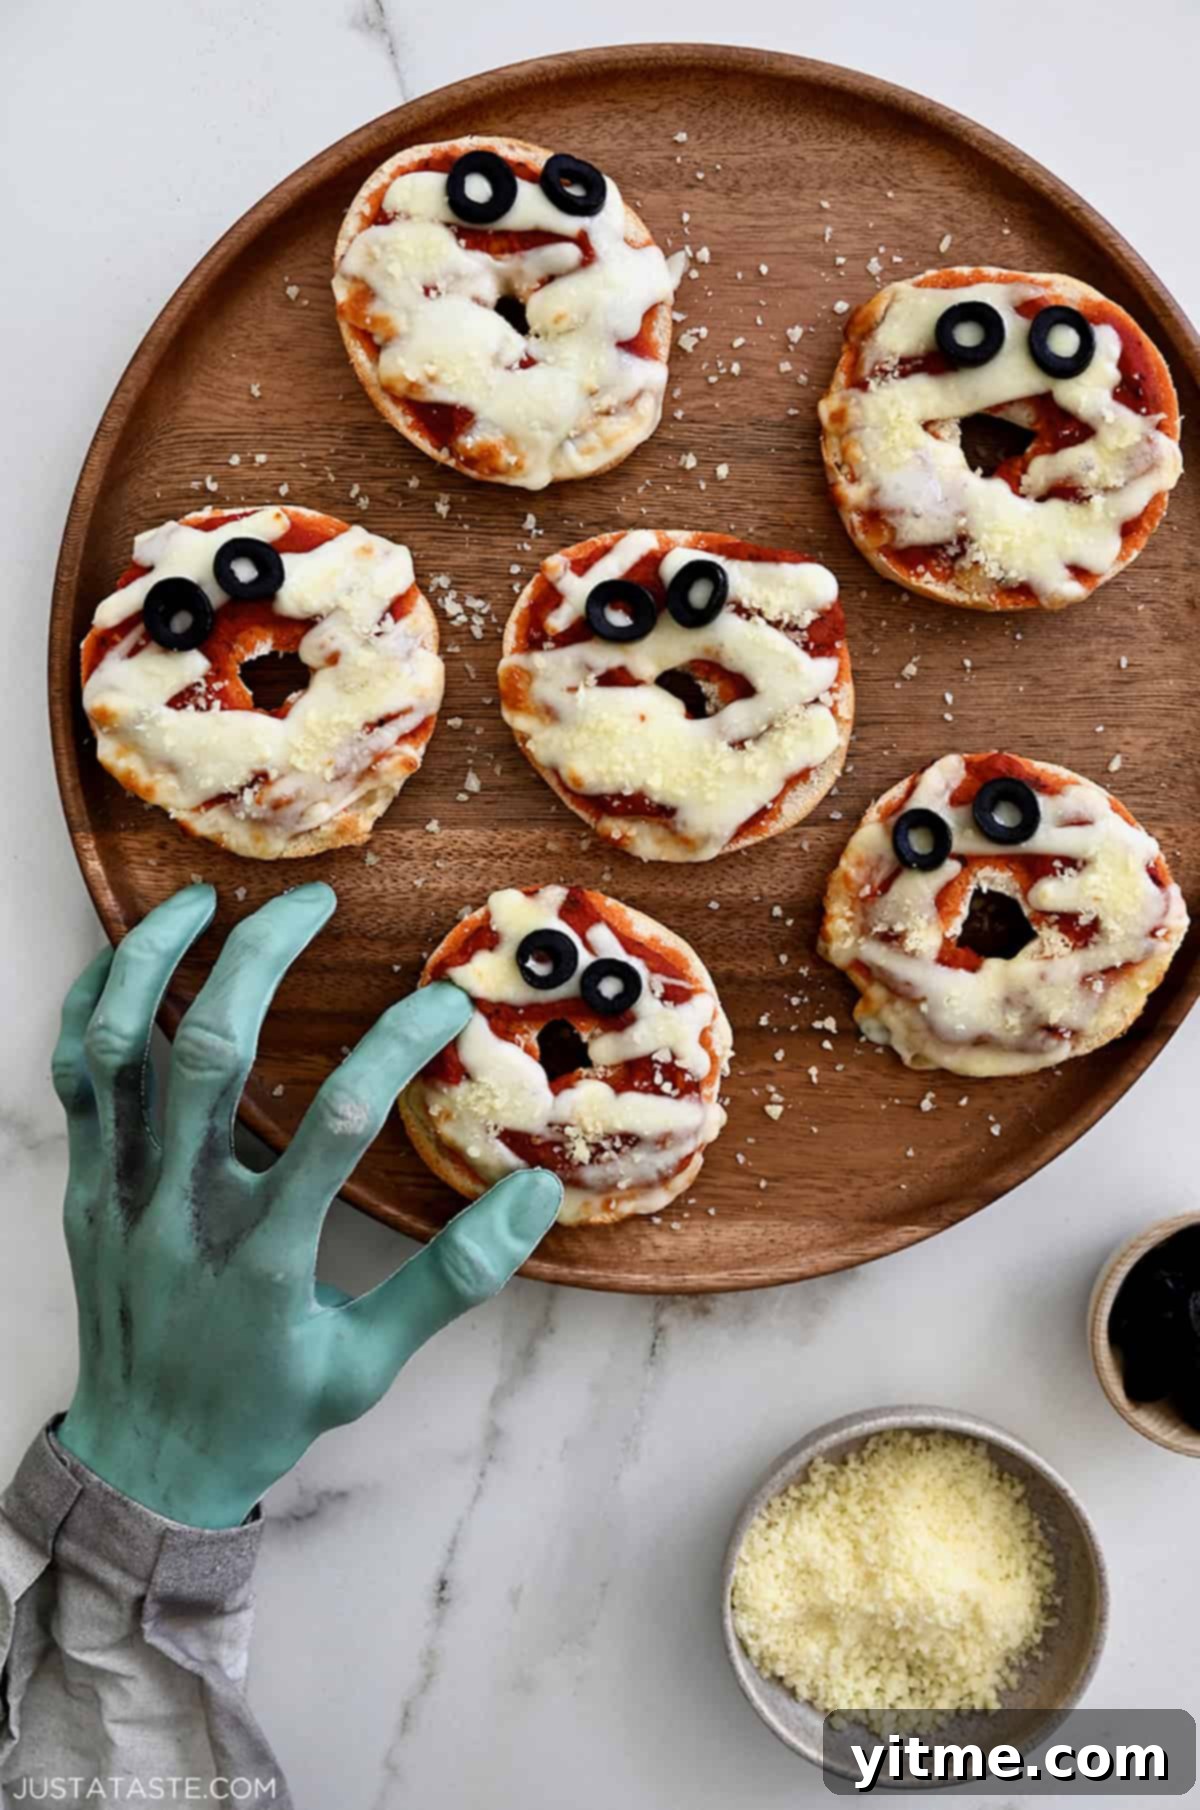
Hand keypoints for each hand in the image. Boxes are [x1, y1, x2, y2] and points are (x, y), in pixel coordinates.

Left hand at [51, 883, 560, 1528]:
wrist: (145, 1463)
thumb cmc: (266, 1410)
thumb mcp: (371, 1363)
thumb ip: (453, 1279)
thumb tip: (536, 1197)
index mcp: (265, 1255)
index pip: (337, 1122)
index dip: (395, 1046)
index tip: (443, 1004)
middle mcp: (184, 1210)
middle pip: (213, 1052)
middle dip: (263, 958)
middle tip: (312, 903)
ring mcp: (121, 1193)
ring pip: (121, 1049)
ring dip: (155, 959)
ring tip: (204, 899)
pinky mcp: (84, 1187)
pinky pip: (72, 1079)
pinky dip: (91, 1008)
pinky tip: (125, 962)